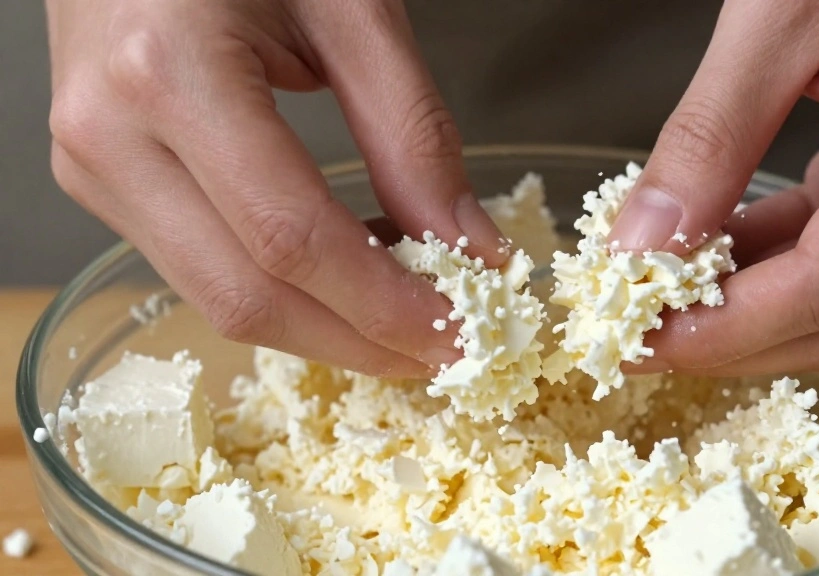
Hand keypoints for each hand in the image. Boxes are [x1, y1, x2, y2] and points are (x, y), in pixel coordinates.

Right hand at [46, 0, 507, 375]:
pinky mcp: (101, 184)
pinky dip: (284, 290)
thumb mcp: (353, 10)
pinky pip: (201, 270)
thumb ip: (413, 132)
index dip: (382, 305)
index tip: (455, 333)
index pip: (291, 238)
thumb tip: (469, 246)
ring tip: (404, 314)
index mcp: (170, 70)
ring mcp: (92, 167)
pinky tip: (345, 276)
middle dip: (357, 342)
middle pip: (247, 296)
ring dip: (324, 326)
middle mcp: (110, 134)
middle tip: (439, 349)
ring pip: (219, 299)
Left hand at [611, 0, 818, 374]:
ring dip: (754, 312)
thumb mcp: (778, 13)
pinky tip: (716, 251)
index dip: (729, 330)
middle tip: (642, 334)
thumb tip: (641, 245)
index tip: (643, 339)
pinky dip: (781, 266)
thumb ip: (709, 135)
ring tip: (665, 295)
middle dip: (736, 341)